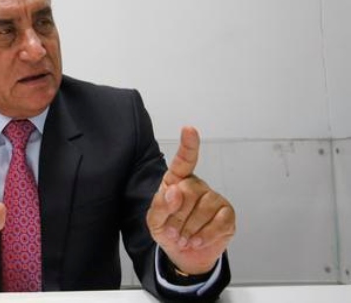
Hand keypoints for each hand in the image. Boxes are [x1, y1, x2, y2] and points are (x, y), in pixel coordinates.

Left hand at [146, 127, 235, 274]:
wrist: (185, 254)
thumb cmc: (168, 230)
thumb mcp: (154, 221)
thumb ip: (160, 206)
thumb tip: (174, 192)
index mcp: (177, 181)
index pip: (183, 160)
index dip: (188, 145)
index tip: (189, 129)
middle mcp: (197, 185)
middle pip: (189, 192)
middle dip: (177, 216)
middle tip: (173, 230)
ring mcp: (214, 198)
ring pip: (203, 209)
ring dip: (189, 229)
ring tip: (184, 237)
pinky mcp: (227, 214)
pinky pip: (219, 222)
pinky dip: (205, 235)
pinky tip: (197, 240)